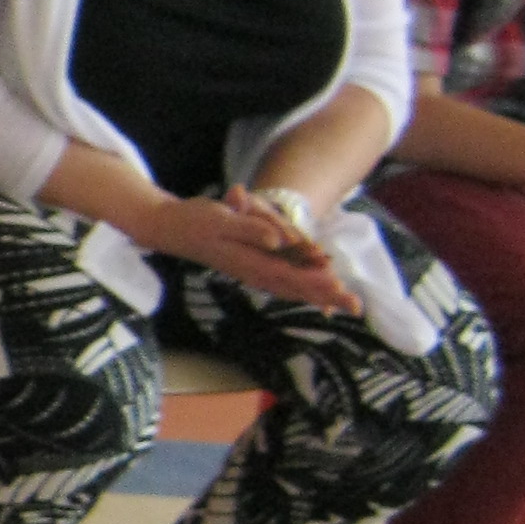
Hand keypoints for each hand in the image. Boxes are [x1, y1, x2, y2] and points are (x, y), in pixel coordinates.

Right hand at [148, 193, 356, 310]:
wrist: (170, 228)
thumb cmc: (194, 220)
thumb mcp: (222, 218)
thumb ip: (251, 229)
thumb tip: (279, 242)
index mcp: (249, 261)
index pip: (289, 274)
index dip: (314, 281)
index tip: (338, 286)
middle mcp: (253, 271)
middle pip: (295, 287)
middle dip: (325, 296)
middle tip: (354, 306)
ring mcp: (252, 270)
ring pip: (291, 287)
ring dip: (318, 295)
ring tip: (344, 304)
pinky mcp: (252, 265)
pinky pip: (283, 282)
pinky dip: (302, 289)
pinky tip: (314, 293)